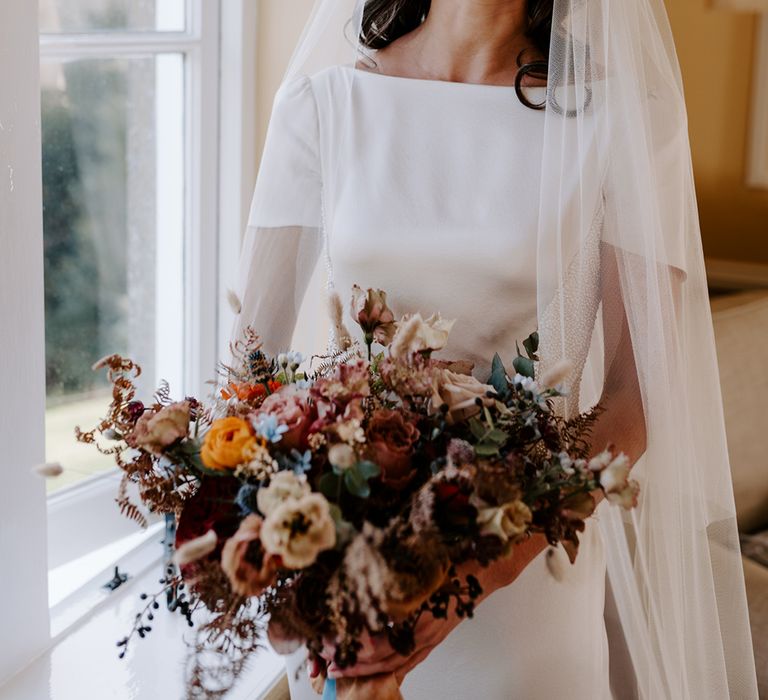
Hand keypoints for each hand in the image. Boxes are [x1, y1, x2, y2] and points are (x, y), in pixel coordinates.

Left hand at [318, 532, 548, 682]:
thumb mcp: (416, 570)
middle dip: (354, 663)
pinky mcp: (434, 639)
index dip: (352, 647)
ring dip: (368, 670)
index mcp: (416, 617)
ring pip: (395, 665)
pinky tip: (379, 675)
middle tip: (329, 663)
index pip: (377, 644)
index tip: (330, 645)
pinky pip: (410, 662)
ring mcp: (430, 639)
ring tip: (344, 671)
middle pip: (382, 660)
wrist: (481, 571)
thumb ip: (391, 584)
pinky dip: (393, 671)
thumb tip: (360, 590)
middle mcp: (422, 634)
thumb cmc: (450, 564)